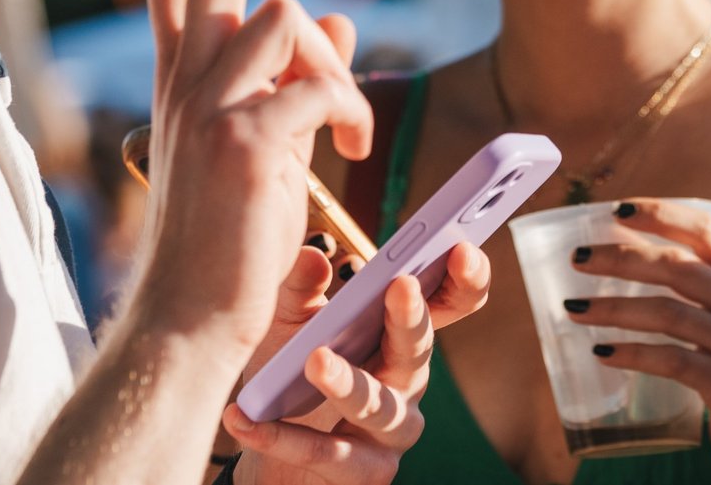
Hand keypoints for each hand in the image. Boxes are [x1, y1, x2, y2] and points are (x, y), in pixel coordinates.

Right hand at [107, 0, 372, 355]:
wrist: (190, 318)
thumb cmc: (228, 241)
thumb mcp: (262, 146)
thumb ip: (295, 79)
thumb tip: (345, 22)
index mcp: (184, 76)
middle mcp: (188, 76)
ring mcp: (211, 102)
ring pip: (287, 12)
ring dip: (331, 62)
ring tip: (340, 131)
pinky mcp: (245, 136)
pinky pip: (320, 80)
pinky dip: (347, 108)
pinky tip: (345, 148)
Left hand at [224, 242, 488, 482]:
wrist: (271, 451)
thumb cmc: (292, 378)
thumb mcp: (290, 325)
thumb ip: (300, 289)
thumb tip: (313, 254)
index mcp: (399, 336)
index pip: (448, 304)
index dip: (464, 279)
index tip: (461, 248)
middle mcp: (407, 381)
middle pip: (419, 348)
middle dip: (412, 317)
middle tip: (401, 285)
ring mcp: (392, 431)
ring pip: (379, 406)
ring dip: (348, 383)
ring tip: (315, 359)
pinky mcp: (366, 472)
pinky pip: (327, 454)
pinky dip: (282, 437)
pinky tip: (246, 419)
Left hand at [569, 199, 710, 459]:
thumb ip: (691, 281)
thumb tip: (614, 252)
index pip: (705, 230)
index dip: (662, 214)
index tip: (618, 210)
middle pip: (678, 268)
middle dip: (622, 258)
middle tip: (578, 258)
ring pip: (669, 313)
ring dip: (614, 308)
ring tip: (573, 308)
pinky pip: (673, 359)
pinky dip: (633, 354)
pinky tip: (601, 352)